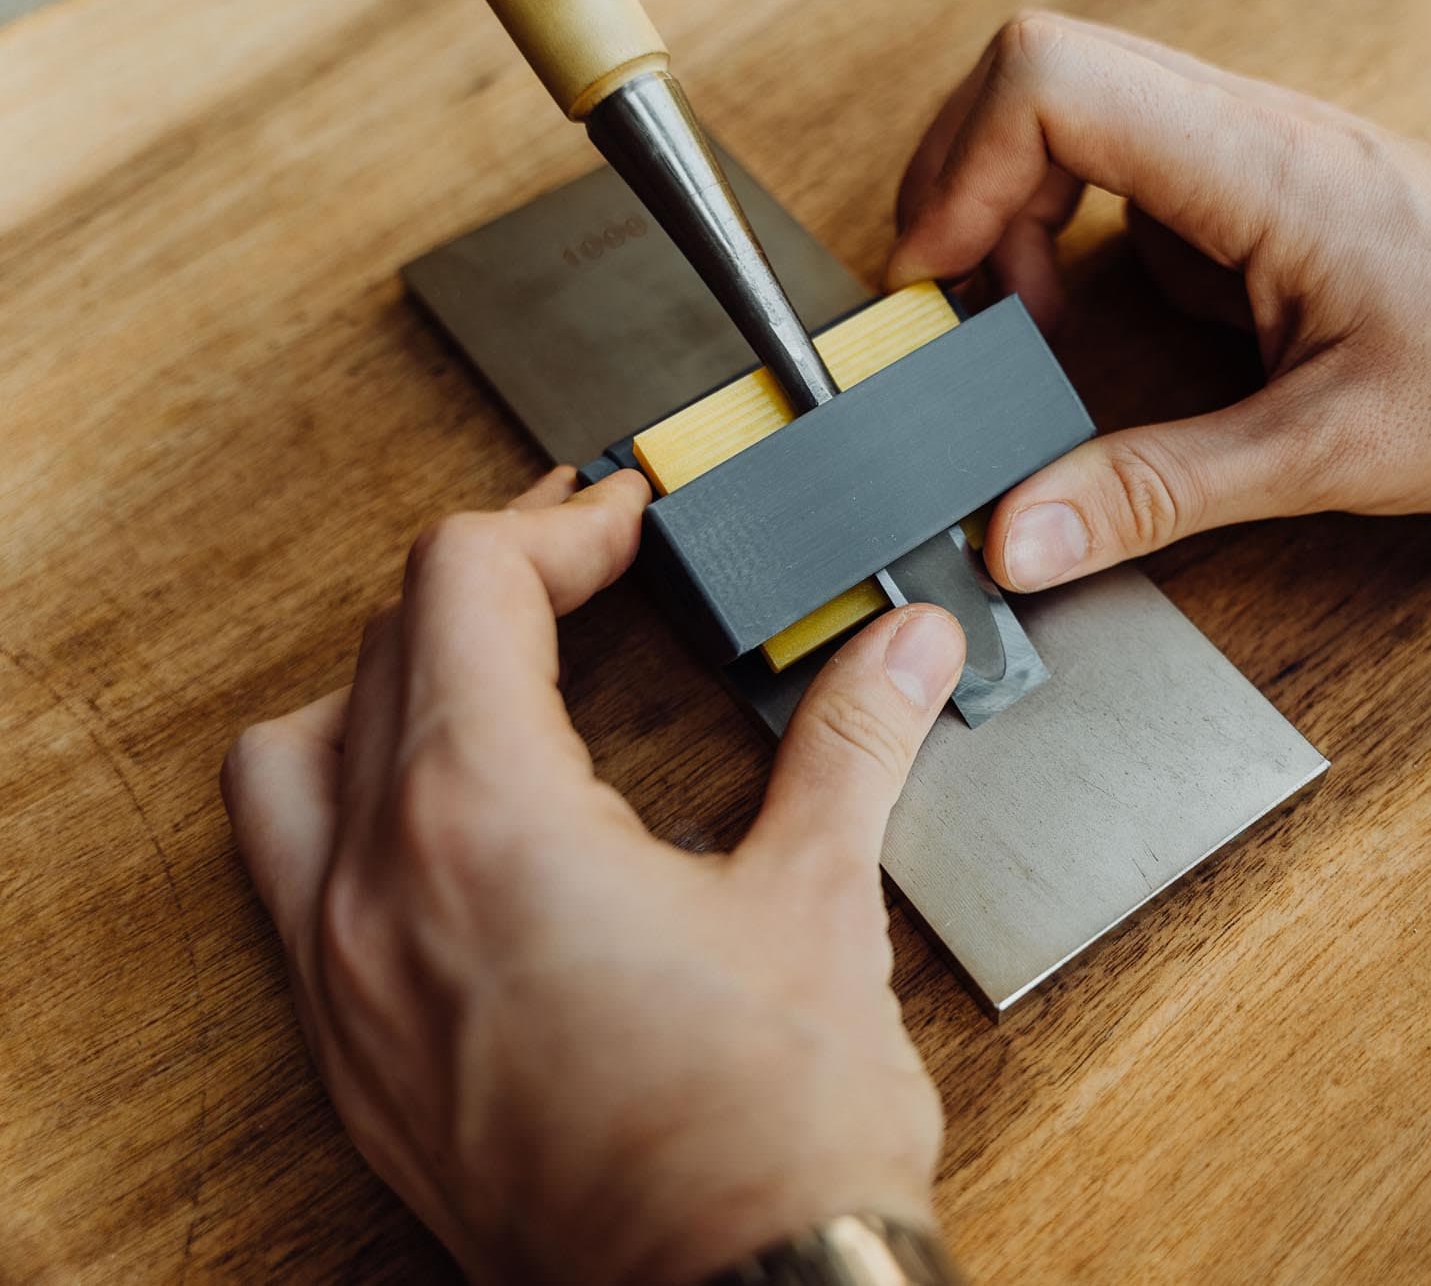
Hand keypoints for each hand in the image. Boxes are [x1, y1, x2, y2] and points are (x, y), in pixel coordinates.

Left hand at [221, 468, 965, 1284]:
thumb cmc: (763, 1137)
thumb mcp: (817, 903)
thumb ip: (852, 743)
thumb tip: (903, 648)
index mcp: (485, 824)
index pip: (464, 585)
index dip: (559, 527)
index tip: (627, 529)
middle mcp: (378, 893)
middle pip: (378, 651)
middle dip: (489, 585)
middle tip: (584, 574)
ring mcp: (346, 984)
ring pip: (293, 766)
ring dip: (382, 690)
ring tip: (486, 680)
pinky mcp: (355, 1060)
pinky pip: (295, 885)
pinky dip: (359, 813)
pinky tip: (459, 835)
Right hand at [887, 12, 1430, 590]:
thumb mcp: (1327, 455)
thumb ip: (1158, 491)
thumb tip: (1021, 536)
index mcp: (1260, 166)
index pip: (1050, 79)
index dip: (960, 169)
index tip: (938, 283)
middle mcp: (1246, 130)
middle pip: (1037, 79)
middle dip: (965, 190)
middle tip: (960, 314)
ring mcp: (1252, 151)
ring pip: (1073, 121)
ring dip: (1018, 220)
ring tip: (1025, 334)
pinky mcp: (1261, 188)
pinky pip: (1128, 181)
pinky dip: (1076, 245)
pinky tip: (1110, 333)